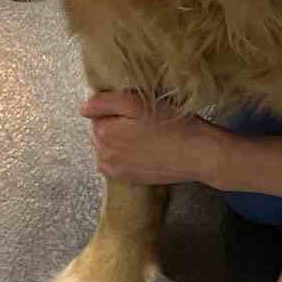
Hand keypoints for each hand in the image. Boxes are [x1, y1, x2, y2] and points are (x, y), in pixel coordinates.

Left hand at [81, 92, 221, 187]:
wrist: (198, 154)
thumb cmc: (171, 125)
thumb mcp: (137, 102)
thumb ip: (104, 102)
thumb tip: (83, 108)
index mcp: (103, 133)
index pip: (98, 113)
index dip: (117, 108)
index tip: (137, 109)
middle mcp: (103, 155)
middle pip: (103, 131)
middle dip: (118, 124)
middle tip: (144, 121)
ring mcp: (115, 170)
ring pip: (111, 146)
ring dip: (124, 140)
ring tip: (148, 135)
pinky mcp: (128, 179)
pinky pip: (120, 161)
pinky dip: (129, 154)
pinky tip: (148, 149)